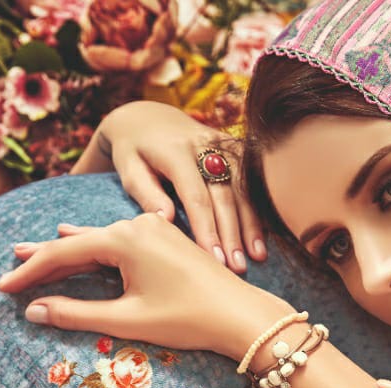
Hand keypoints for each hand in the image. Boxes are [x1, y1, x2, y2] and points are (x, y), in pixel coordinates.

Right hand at [0, 212, 294, 358]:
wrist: (242, 315)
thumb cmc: (187, 319)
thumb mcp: (127, 319)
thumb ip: (77, 314)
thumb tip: (35, 312)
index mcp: (123, 238)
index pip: (63, 254)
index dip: (31, 272)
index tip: (3, 287)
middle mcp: (135, 224)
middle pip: (78, 243)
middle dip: (43, 258)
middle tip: (8, 264)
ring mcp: (152, 228)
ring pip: (98, 240)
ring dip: (67, 251)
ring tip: (31, 252)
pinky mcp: (165, 238)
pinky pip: (118, 241)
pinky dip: (93, 248)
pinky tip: (76, 236)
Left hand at [71, 101, 264, 272]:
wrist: (148, 118)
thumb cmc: (134, 152)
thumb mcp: (129, 170)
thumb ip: (146, 193)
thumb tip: (166, 221)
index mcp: (176, 150)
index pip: (196, 195)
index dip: (207, 228)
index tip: (213, 258)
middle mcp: (204, 143)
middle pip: (224, 194)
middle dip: (232, 233)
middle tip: (237, 267)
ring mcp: (224, 143)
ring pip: (243, 188)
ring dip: (251, 224)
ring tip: (256, 257)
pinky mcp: (235, 147)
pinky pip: (250, 181)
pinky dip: (257, 209)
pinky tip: (261, 235)